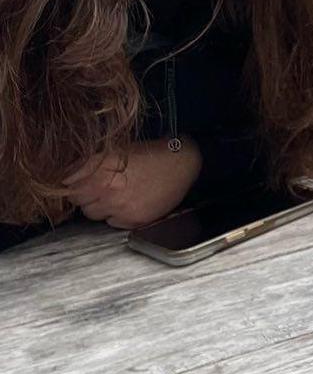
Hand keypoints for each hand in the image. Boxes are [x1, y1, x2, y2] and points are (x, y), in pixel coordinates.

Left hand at [64, 138, 203, 228]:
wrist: (185, 163)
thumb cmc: (153, 153)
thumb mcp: (119, 150)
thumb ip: (91, 163)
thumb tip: (66, 175)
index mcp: (103, 166)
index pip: (68, 182)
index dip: (72, 181)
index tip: (76, 180)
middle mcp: (108, 188)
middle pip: (78, 200)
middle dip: (85, 193)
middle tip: (101, 185)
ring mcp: (119, 206)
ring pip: (92, 213)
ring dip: (99, 205)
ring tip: (117, 193)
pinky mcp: (132, 220)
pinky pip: (111, 223)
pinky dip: (116, 215)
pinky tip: (129, 202)